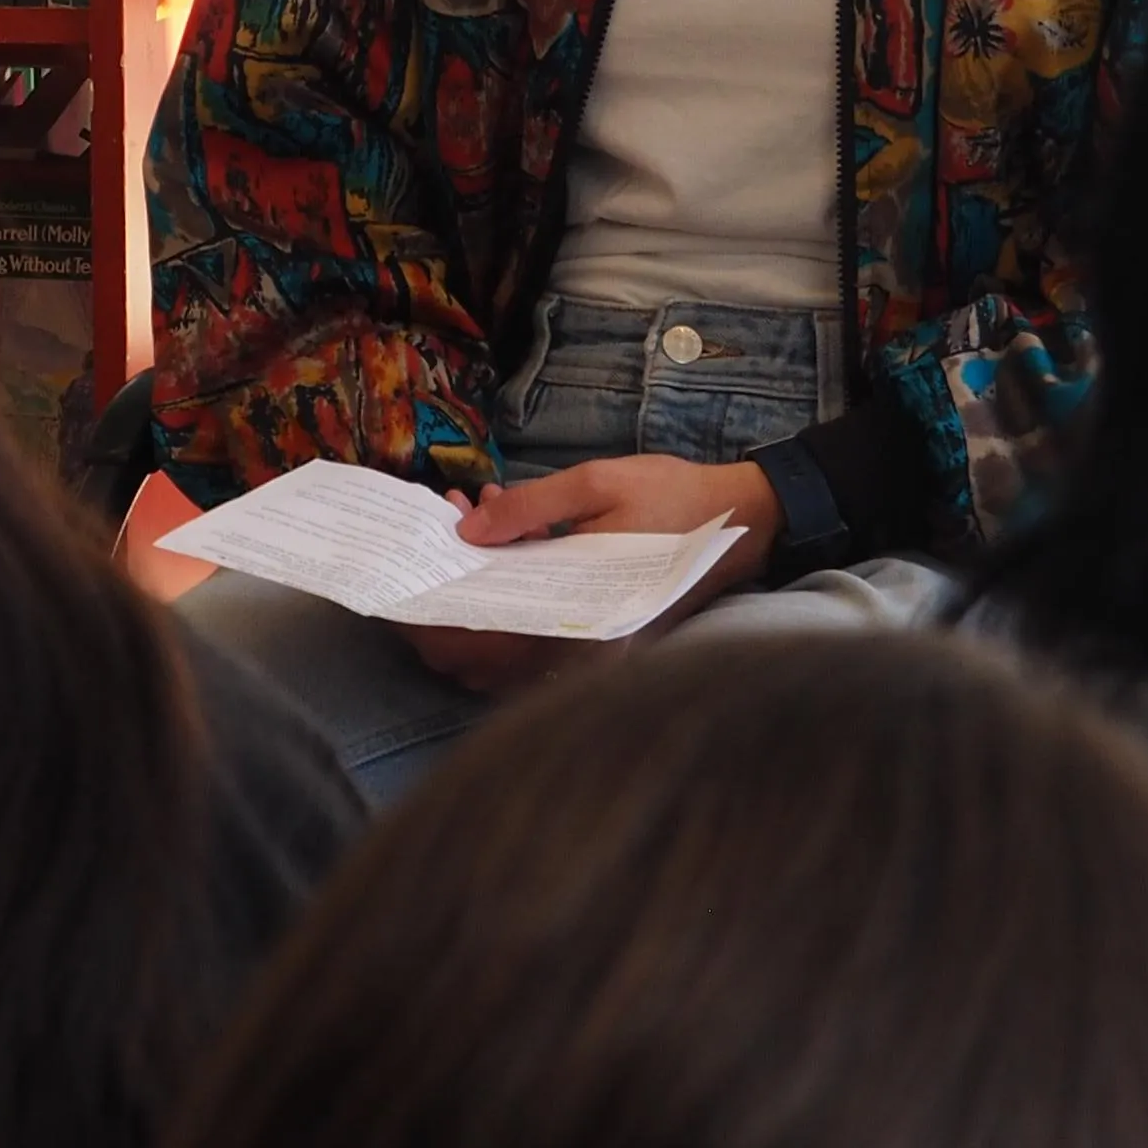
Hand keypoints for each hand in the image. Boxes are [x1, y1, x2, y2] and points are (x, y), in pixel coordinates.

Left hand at [395, 455, 782, 695]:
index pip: (481, 644)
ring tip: (470, 530)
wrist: (746, 522)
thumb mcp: (598, 485)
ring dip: (471, 604)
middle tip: (432, 547)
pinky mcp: (595, 643)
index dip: (430, 623)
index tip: (400, 584)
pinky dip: (503, 606)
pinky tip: (505, 544)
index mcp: (580, 620)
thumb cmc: (675, 499)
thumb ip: (529, 507)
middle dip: (443, 607)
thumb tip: (467, 530)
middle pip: (479, 662)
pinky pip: (530, 642)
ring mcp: (589, 654)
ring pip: (500, 657)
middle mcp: (581, 652)